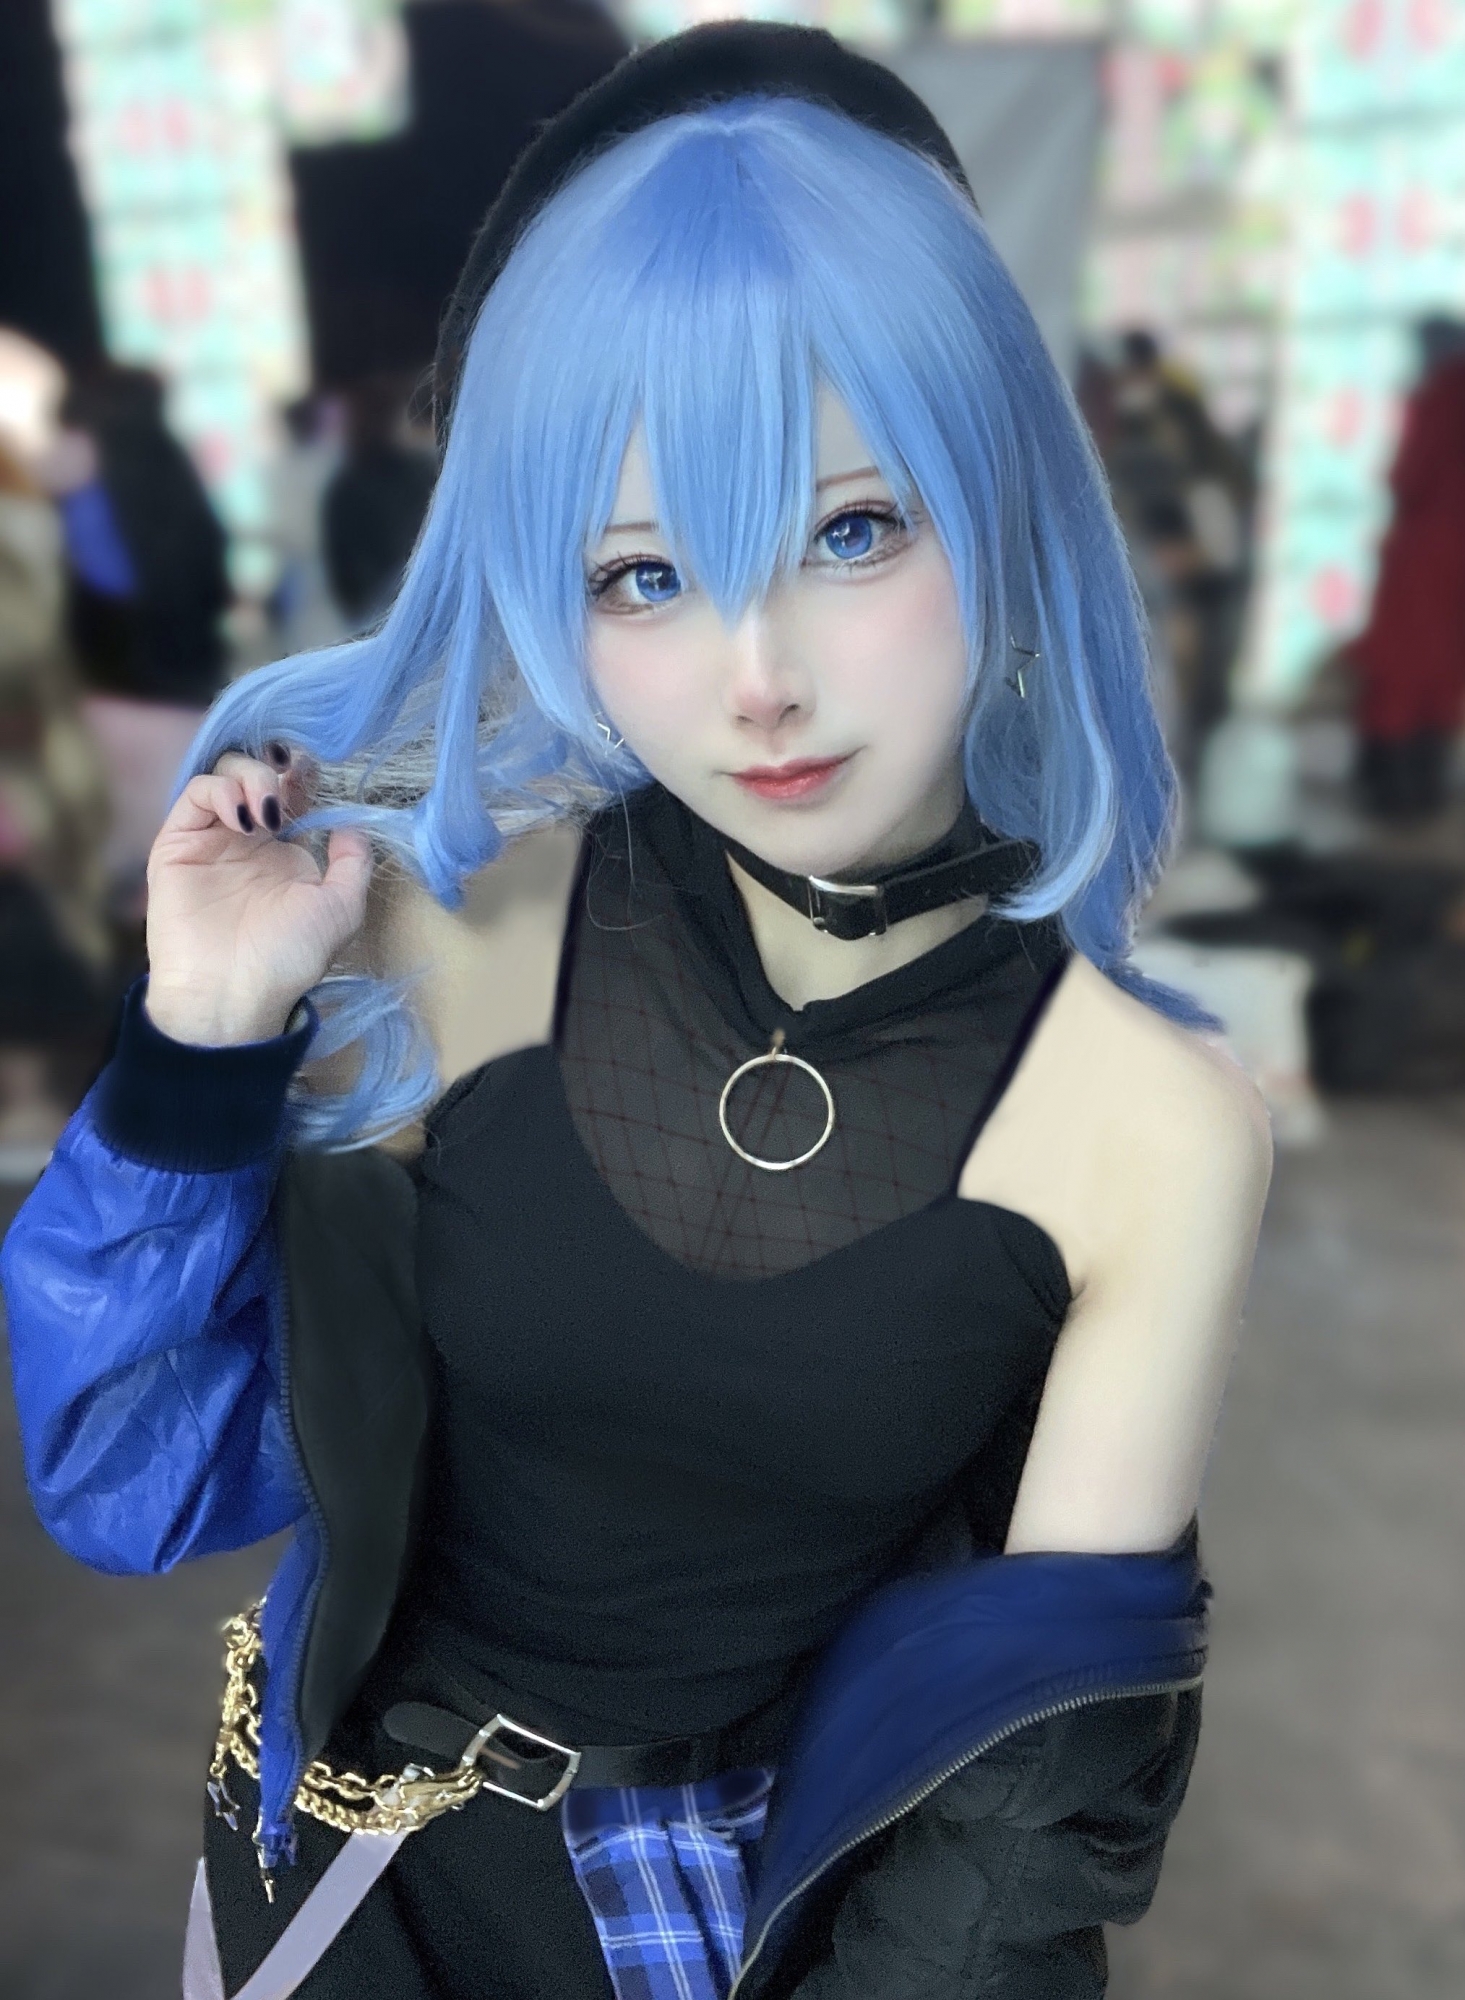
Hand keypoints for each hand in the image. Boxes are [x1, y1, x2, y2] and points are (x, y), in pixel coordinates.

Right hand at [143, 743, 373, 1045]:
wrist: (232, 992)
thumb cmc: (289, 957)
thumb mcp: (341, 909)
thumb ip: (354, 863)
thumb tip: (354, 823)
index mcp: (286, 852)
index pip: (294, 793)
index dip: (305, 776)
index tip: (316, 774)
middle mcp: (249, 840)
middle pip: (259, 775)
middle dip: (277, 769)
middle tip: (290, 788)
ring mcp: (212, 839)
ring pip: (226, 775)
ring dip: (251, 777)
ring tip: (267, 812)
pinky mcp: (178, 842)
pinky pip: (195, 794)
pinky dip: (220, 790)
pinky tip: (242, 816)